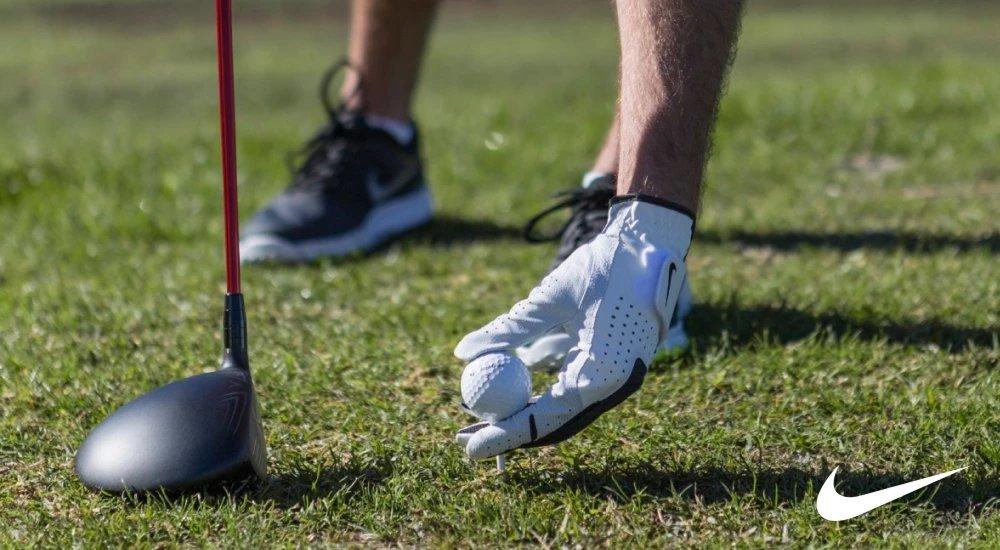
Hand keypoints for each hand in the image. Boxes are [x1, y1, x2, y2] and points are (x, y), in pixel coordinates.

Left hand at [454, 196, 693, 459]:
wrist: (653, 242)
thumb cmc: (604, 267)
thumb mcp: (549, 299)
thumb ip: (508, 329)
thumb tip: (463, 353)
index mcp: (602, 374)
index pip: (544, 418)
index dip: (504, 434)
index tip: (469, 447)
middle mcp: (613, 384)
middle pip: (552, 420)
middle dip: (510, 427)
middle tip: (467, 434)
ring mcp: (616, 374)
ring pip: (560, 399)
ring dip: (524, 400)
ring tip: (480, 407)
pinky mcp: (614, 359)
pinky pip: (572, 374)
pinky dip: (544, 373)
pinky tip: (521, 364)